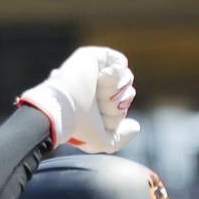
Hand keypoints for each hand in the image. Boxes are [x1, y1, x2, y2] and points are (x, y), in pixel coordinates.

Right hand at [18, 46, 139, 151]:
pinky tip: (101, 78)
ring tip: (95, 92)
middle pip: (128, 93)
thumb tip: (135, 125)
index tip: (97, 118)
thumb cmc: (80, 127)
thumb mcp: (104, 141)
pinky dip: (116, 74)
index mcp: (98, 105)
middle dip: (116, 104)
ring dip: (114, 90)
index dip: (116, 117)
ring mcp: (95, 71)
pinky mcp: (93, 57)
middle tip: (95, 104)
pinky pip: (120, 62)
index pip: (123, 108)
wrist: (63, 109)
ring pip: (127, 78)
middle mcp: (96, 88)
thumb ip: (121, 137)